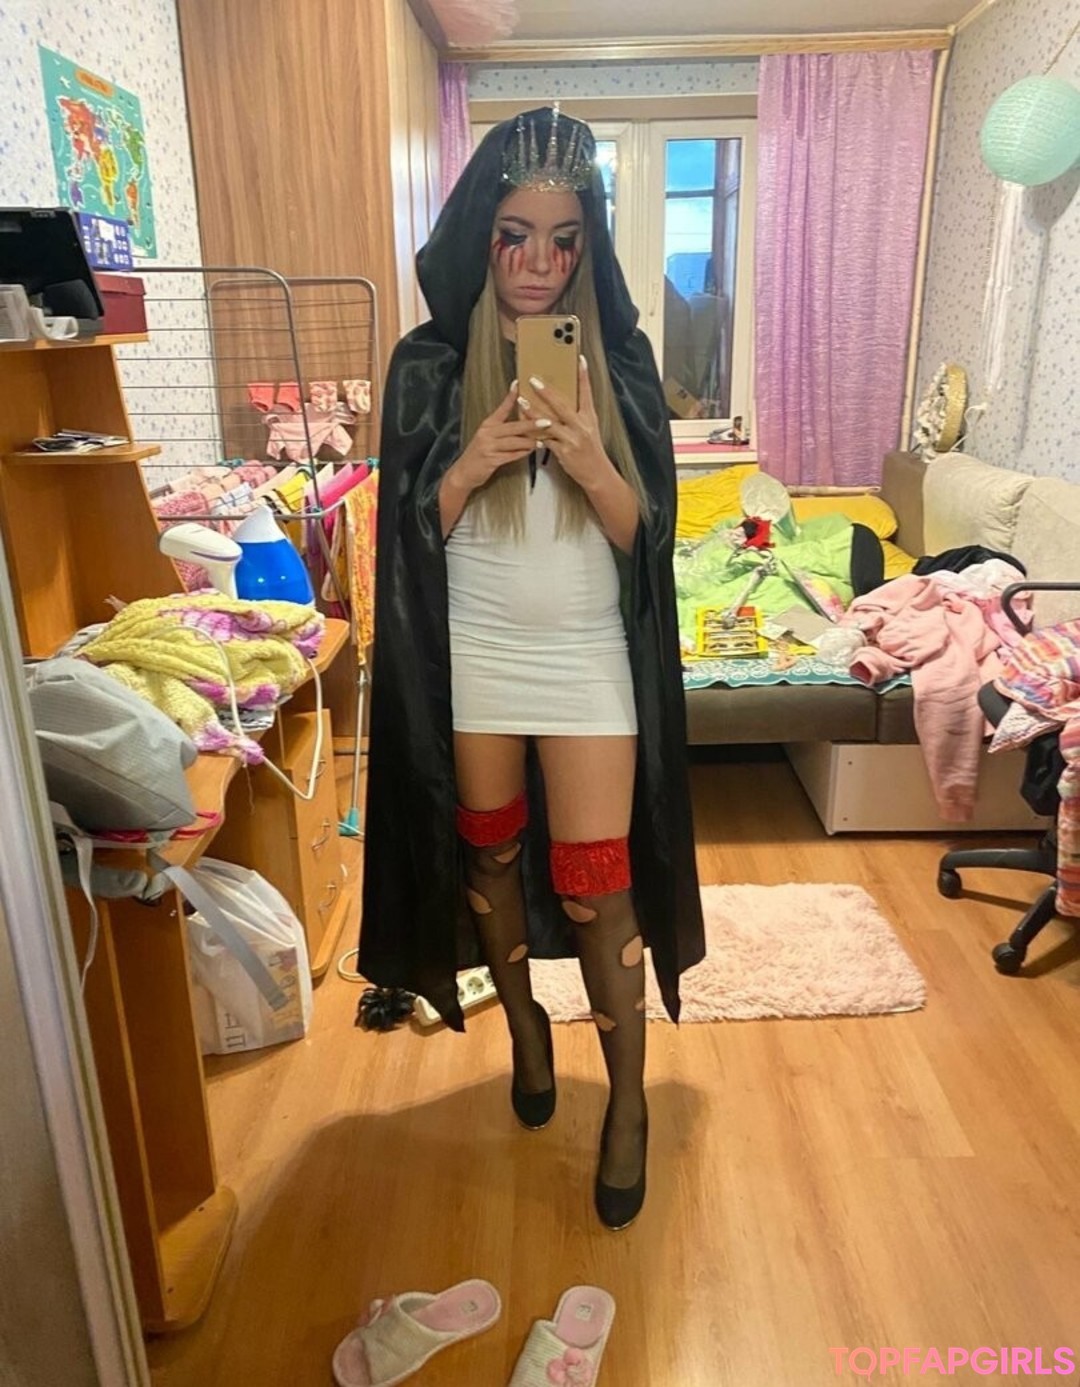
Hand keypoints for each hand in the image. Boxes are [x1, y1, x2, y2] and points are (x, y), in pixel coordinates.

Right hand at [453, 381, 537, 490]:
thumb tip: (523, 425)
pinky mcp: (492, 459)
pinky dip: (522, 453)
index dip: (510, 397)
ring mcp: (489, 446)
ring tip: (542, 441)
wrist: (463, 473)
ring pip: (514, 442)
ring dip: (530, 442)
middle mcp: (487, 433)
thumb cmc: (478, 455)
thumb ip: (502, 431)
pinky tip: (531, 451)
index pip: (501, 409)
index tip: (518, 384)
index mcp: (487, 425)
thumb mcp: (487, 438)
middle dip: (531, 424)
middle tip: (547, 421)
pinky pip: (511, 455)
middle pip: (513, 426)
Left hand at [520, 357, 614, 492]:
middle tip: (533, 380)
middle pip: (562, 405)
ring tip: (521, 400)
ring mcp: (572, 439)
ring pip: (549, 422)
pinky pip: (545, 439)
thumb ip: (578, 415)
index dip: (583, 376)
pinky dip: (534, 432)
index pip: (586, 392)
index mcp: (589, 417)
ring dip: (533, 411)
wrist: (597, 474)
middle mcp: (581, 426)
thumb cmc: (591, 450)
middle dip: (546, 392)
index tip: (579, 359)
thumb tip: (562, 401)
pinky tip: (524, 426)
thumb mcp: (590, 429)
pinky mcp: (563, 451)